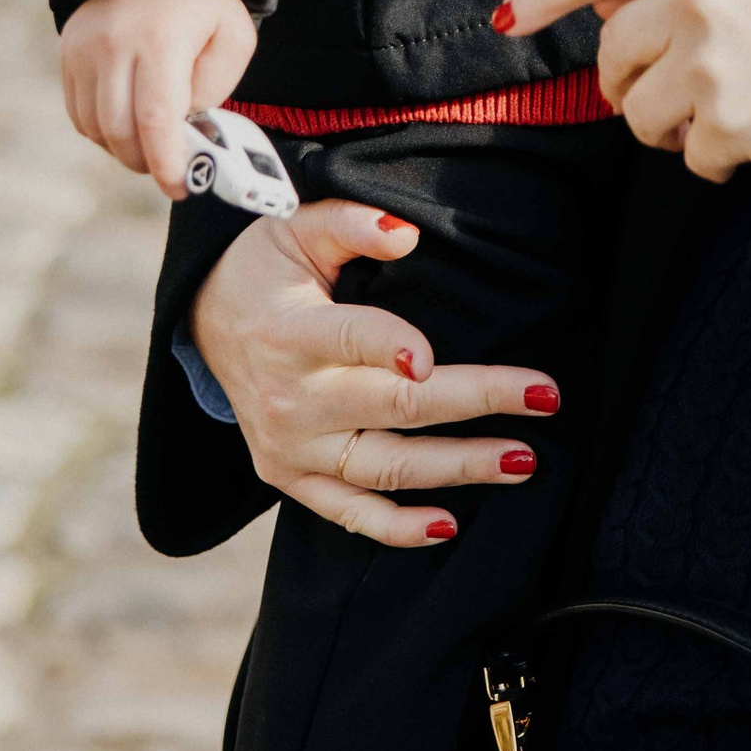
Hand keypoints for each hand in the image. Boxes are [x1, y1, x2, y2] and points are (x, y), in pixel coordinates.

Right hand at [58, 0, 257, 196]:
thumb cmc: (203, 1)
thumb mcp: (234, 35)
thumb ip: (216, 86)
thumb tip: (185, 129)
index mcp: (161, 41)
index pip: (155, 120)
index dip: (165, 163)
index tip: (180, 187)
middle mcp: (113, 46)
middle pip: (119, 131)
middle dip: (146, 161)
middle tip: (170, 167)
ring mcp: (84, 50)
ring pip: (95, 127)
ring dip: (123, 148)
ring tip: (152, 142)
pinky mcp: (68, 53)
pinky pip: (79, 112)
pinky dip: (102, 130)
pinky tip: (128, 124)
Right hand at [191, 198, 557, 546]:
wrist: (206, 324)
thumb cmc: (268, 268)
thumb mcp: (296, 225)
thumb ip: (351, 222)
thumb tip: (407, 234)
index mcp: (290, 332)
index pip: (348, 339)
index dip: (388, 347)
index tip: (431, 357)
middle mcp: (291, 398)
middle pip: (393, 406)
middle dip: (475, 400)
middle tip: (545, 396)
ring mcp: (291, 448)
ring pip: (384, 467)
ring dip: (458, 466)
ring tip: (524, 459)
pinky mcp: (291, 478)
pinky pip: (348, 513)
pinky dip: (396, 528)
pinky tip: (449, 525)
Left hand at [497, 0, 750, 182]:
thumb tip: (604, 8)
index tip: (508, 19)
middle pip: (612, 53)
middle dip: (630, 81)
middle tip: (679, 84)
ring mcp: (707, 57)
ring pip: (639, 114)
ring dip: (671, 125)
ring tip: (732, 107)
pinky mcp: (728, 121)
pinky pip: (689, 157)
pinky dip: (717, 157)